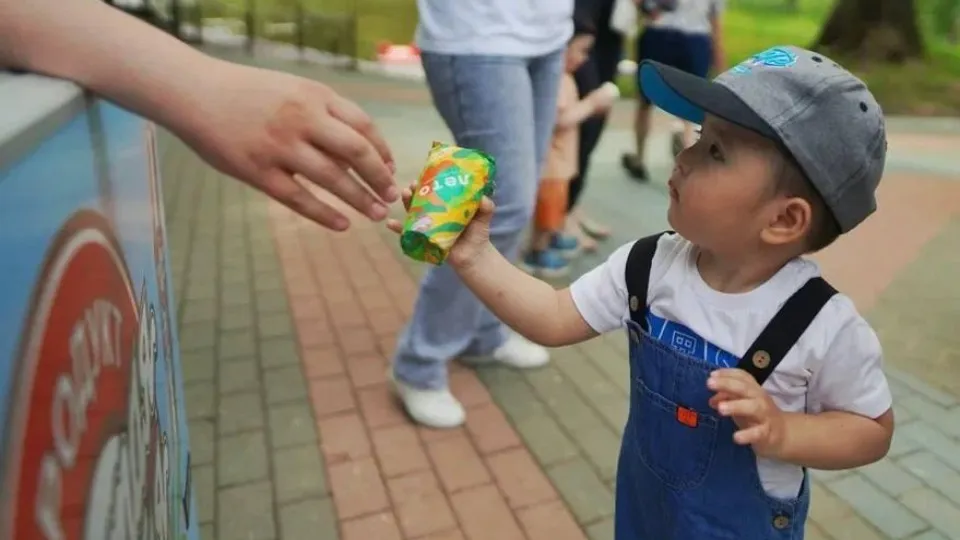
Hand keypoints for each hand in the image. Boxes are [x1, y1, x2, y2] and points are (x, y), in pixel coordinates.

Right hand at [174, 60, 397, 230]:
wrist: (194, 92)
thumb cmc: (248, 92)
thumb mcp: (292, 88)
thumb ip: (324, 113)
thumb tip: (359, 149)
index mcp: (314, 96)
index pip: (363, 125)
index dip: (381, 150)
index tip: (390, 168)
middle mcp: (301, 119)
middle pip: (355, 152)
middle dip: (379, 178)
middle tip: (391, 196)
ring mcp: (279, 146)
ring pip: (332, 179)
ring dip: (360, 200)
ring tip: (376, 215)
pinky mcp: (257, 171)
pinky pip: (299, 199)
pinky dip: (325, 214)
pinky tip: (343, 225)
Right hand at [386, 182, 495, 268]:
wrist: (475, 257)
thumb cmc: (477, 233)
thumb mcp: (484, 215)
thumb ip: (486, 206)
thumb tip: (483, 198)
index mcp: (446, 205)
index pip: (434, 190)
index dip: (428, 181)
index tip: (424, 174)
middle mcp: (434, 214)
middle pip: (420, 200)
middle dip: (414, 191)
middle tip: (412, 185)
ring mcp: (427, 227)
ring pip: (412, 214)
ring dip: (406, 204)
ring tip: (404, 195)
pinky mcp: (423, 241)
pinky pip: (408, 235)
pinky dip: (399, 230)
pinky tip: (390, 223)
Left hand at [707, 368, 785, 456]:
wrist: (782, 434)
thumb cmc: (757, 415)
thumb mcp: (742, 404)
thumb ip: (727, 398)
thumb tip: (712, 400)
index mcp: (753, 390)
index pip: (742, 376)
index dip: (727, 373)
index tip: (712, 375)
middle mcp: (760, 399)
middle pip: (745, 388)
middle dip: (727, 384)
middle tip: (709, 383)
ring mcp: (765, 416)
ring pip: (752, 407)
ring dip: (736, 406)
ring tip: (720, 408)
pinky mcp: (767, 433)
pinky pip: (758, 433)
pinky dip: (747, 435)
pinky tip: (736, 437)